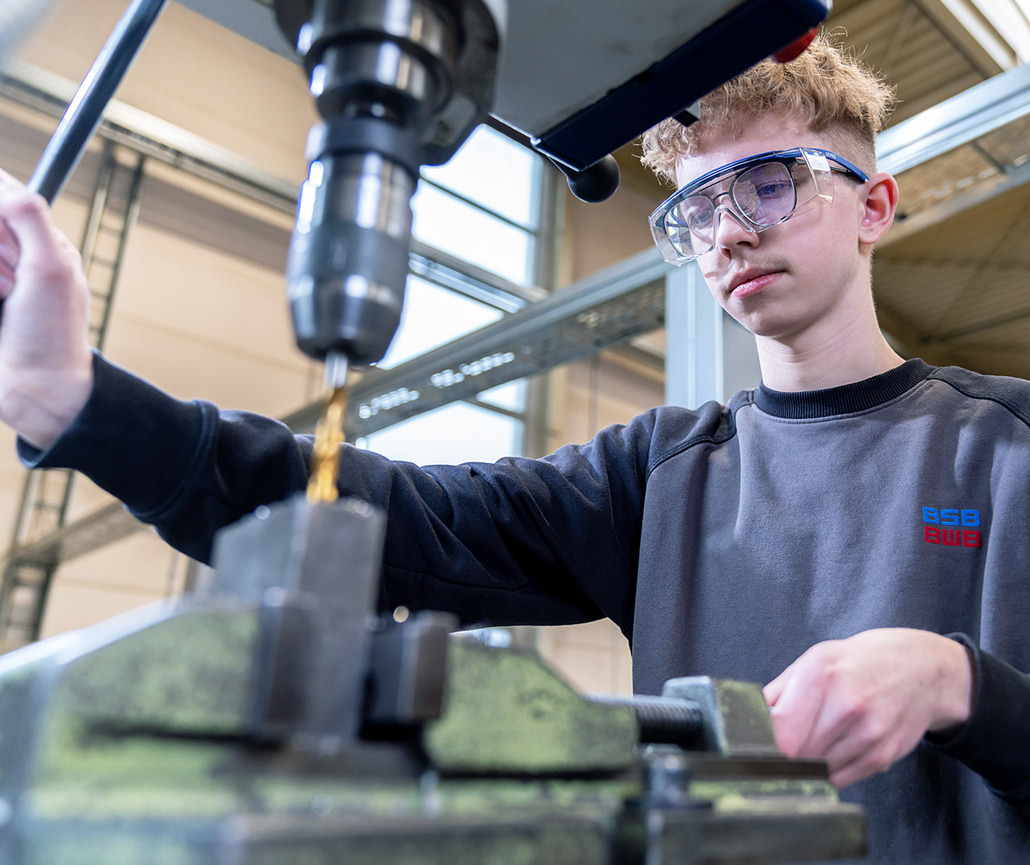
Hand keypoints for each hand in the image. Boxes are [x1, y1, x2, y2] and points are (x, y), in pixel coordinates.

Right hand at [0, 169, 92, 449]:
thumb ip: (30, 218)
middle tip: (14, 284)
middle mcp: (9, 252)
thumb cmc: (51, 333)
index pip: (1, 191)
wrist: (34, 389)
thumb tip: (5, 182)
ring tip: (4, 300)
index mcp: (37, 238)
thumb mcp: (51, 267)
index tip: (14, 253)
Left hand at [763, 628, 973, 788]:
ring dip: (808, 762)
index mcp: (820, 675)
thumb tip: (747, 721)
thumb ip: (778, 693)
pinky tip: (834, 748)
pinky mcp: (883, 755)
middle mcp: (847, 705)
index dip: (764, 744)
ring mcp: (869, 733)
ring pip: (818, 769)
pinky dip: (830, 770)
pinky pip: (841, 778)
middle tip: (782, 744)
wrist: (919, 667)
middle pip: (798, 754)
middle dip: (784, 753)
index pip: (782, 731)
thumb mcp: (813, 660)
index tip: (757, 745)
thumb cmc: (856, 662)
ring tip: (814, 739)